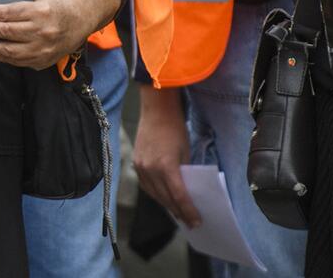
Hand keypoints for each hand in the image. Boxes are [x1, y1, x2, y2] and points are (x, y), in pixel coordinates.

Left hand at [0, 0, 91, 68]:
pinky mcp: (40, 62)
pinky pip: (14, 61)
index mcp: (39, 12)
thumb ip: (17, 6)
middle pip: (4, 32)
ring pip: (7, 51)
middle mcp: (41, 32)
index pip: (6, 14)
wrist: (79, 22)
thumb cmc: (54, 7)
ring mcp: (41, 49)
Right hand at [132, 86, 200, 228]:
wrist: (156, 109)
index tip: (197, 221)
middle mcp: (150, 170)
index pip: (178, 196)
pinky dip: (156, 193)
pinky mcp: (135, 162)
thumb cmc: (175, 128)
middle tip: (190, 222)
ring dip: (166, 204)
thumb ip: (185, 173)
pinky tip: (164, 197)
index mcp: (165, 166)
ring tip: (178, 213)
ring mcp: (140, 167)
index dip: (188, 211)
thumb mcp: (186, 152)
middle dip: (178, 211)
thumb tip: (187, 190)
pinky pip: (146, 185)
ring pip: (154, 194)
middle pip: (165, 198)